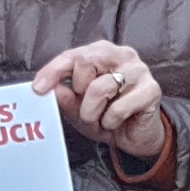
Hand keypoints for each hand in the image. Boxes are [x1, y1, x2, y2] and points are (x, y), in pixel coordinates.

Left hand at [32, 42, 170, 164]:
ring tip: (101, 120)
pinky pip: (118, 108)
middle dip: (79, 92)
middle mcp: (122, 55)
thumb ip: (66, 98)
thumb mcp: (80, 109)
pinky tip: (117, 123)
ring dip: (92, 113)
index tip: (38, 88)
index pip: (73, 55)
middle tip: (86, 108)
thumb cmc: (108, 116)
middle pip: (85, 61)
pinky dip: (110, 122)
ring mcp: (139, 70)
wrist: (137, 137)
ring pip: (99, 88)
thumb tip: (52, 89)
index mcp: (103, 53)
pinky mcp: (151, 90)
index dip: (53, 70)